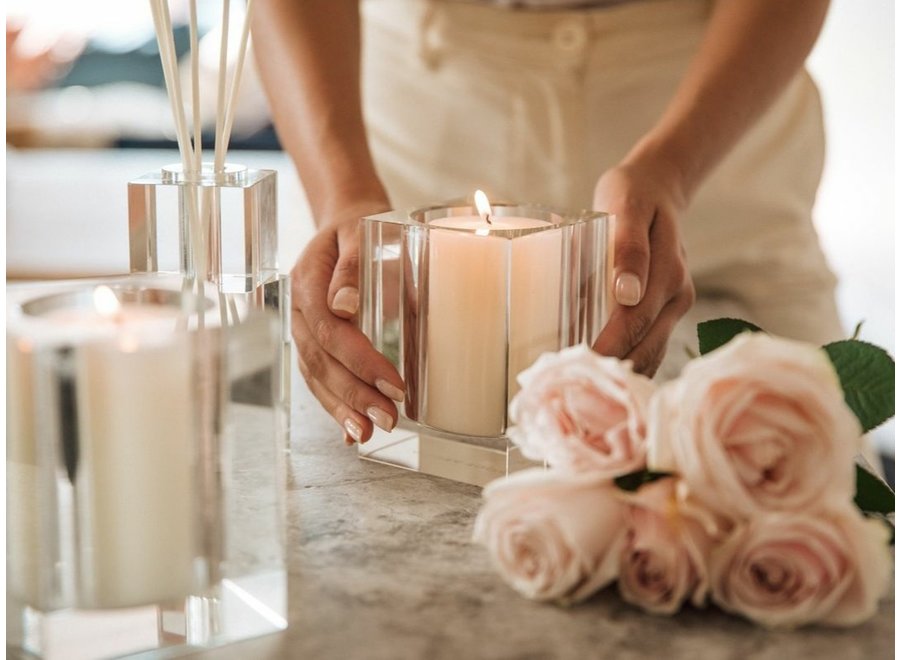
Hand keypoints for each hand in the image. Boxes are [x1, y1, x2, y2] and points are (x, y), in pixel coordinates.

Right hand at [292, 198, 405, 443]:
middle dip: (354, 395)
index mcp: (306, 281)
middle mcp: (298, 310)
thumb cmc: (361, 225)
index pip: (329, 330)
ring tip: (371, 435)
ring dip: (342, 409)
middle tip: (390, 419)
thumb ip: (353, 265)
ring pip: (315, 376)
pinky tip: (352, 433)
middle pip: (321, 361)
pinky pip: (318, 378)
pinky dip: (335, 407)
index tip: (395, 385)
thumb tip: (346, 305)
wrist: (346, 221)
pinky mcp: (313, 342)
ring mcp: (301, 329)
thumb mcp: (361, 230)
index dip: (360, 361)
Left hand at [591, 154, 694, 375]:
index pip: (634, 323)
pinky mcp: (667, 310)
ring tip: (587, 397)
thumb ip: (628, 247)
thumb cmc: (633, 194)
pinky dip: (631, 364)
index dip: (608, 349)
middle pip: (645, 346)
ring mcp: (675, 305)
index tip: (578, 371)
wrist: (658, 185)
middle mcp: (677, 295)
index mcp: (667, 272)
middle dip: (612, 372)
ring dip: (623, 375)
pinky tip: (605, 382)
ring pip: (651, 352)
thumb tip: (626, 293)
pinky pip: (651, 345)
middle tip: (574, 395)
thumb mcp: (626, 206)